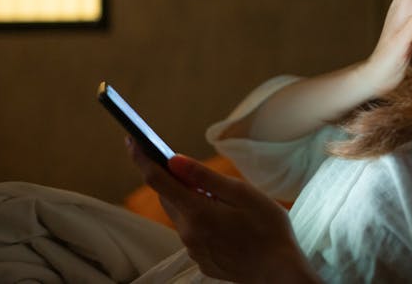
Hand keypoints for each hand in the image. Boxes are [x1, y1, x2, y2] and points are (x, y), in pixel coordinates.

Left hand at [127, 139, 319, 282]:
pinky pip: (192, 231)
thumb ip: (205, 177)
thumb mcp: (243, 194)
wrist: (280, 273)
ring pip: (180, 214)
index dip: (142, 157)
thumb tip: (174, 160)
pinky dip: (198, 217)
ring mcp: (194, 249)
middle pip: (168, 196)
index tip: (131, 140)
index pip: (158, 179)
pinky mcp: (202, 259)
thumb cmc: (269, 229)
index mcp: (197, 212)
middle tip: (177, 161)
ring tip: (213, 192)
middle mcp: (188, 233)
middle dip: (170, 177)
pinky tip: (222, 217)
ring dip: (187, 198)